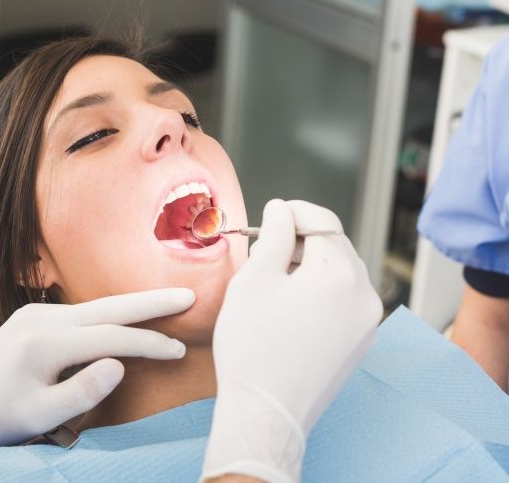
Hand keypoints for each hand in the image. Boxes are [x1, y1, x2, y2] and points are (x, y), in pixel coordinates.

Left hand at [0, 287, 194, 463]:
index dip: (148, 343)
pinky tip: (129, 315)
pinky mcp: (35, 317)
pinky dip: (111, 313)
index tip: (180, 350)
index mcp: (45, 343)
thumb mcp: (39, 416)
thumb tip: (118, 364)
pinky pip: (82, 312)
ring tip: (169, 302)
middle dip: (151, 302)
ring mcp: (38, 314)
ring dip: (133, 306)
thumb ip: (81, 391)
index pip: (110, 338)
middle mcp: (43, 318)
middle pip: (108, 307)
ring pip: (97, 306)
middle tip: (189, 294)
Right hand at [202, 200, 382, 482]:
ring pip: (341, 274)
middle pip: (336, 246)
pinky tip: (289, 305)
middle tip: (265, 249)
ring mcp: (367, 323)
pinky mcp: (360, 343)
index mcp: (340, 274)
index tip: (271, 214)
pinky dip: (320, 291)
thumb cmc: (253, 346)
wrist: (266, 411)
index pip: (323, 222)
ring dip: (311, 265)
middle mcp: (365, 296)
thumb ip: (273, 236)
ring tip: (274, 279)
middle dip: (302, 240)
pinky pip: (344, 301)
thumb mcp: (255, 280)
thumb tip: (282, 210)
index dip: (294, 212)